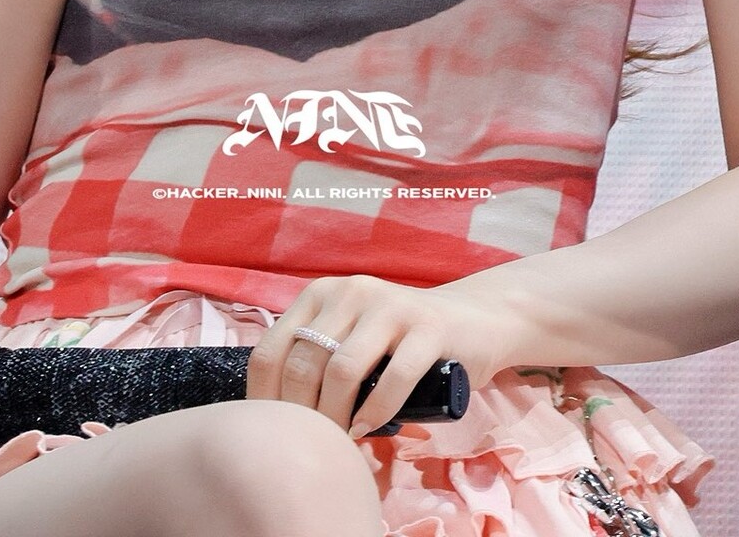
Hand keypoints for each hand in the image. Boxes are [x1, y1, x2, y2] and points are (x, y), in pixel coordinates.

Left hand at [243, 272, 512, 439]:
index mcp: (321, 294)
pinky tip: (368, 429)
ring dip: (336, 416)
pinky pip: (395, 375)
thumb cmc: (399, 343)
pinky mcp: (428, 326)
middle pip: (305, 363)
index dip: (266, 400)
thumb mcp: (349, 339)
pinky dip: (377, 411)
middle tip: (311, 445)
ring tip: (339, 442)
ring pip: (342, 368)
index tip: (275, 435)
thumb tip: (272, 419)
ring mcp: (390, 305)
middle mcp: (350, 292)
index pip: (272, 350)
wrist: (472, 321)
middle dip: (302, 414)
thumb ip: (316, 360)